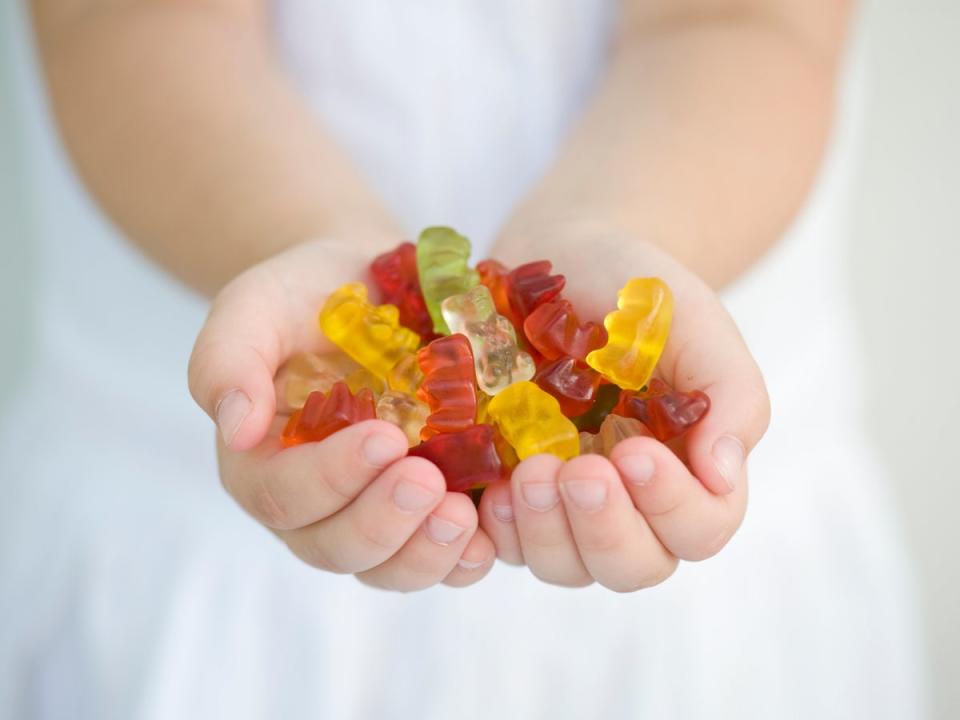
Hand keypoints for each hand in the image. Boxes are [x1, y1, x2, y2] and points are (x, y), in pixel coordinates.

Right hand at [188, 239, 495, 590]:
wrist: (371, 280)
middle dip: (383, 522)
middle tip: (429, 481)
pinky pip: (437, 555)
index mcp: (262, 462)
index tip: (384, 438)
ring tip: (463, 518)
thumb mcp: (255, 308)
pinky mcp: (424, 505)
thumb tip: (235, 429)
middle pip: (335, 546)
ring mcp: (371, 509)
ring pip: (387, 566)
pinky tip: (489, 536)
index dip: (331, 478)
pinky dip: (463, 556)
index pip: (283, 495)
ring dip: (425, 555)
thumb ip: (228, 360)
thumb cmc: (304, 294)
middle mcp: (315, 502)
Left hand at [476, 231, 770, 590]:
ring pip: (566, 566)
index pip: (700, 528)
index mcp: (688, 468)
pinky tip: (488, 490)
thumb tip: (724, 476)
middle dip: (605, 529)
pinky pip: (503, 544)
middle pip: (633, 566)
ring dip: (546, 532)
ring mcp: (567, 504)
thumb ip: (729, 395)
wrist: (564, 255)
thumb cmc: (639, 290)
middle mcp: (630, 501)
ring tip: (527, 471)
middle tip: (576, 471)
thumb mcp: (695, 323)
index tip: (634, 448)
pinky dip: (497, 530)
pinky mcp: (512, 491)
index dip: (672, 506)